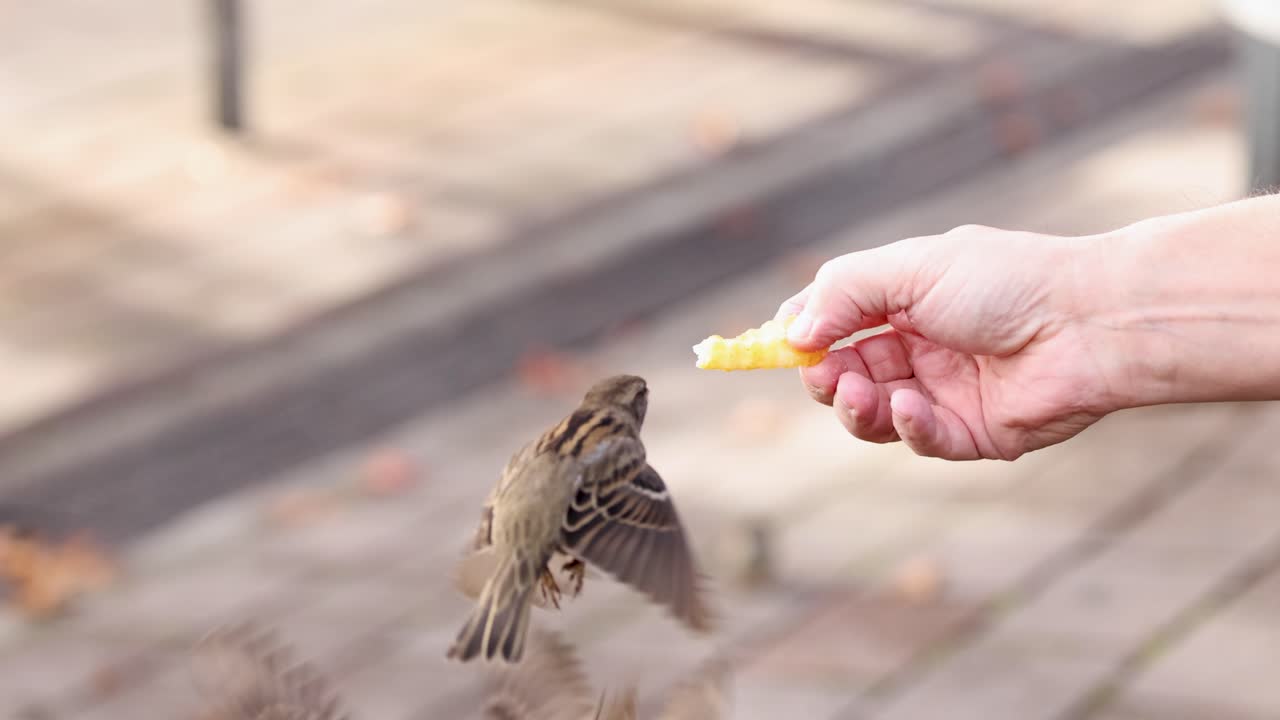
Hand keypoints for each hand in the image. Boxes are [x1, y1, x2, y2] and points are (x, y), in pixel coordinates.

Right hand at [778, 225, 1118, 460]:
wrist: (1089, 322)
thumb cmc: (1005, 281)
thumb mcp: (909, 269)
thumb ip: (841, 294)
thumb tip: (788, 333)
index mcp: (904, 300)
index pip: (834, 322)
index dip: (801, 336)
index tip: (770, 346)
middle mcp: (920, 346)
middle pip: (845, 374)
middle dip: (824, 377)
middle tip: (821, 373)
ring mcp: (943, 392)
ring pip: (873, 415)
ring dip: (855, 406)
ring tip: (860, 394)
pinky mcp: (970, 433)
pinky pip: (920, 439)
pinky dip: (905, 426)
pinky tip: (906, 408)